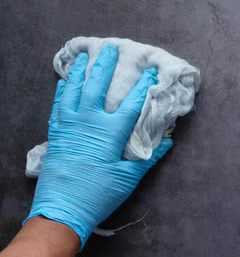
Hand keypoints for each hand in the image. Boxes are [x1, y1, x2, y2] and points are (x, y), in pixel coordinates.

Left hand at [25, 45, 172, 248]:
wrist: (62, 209)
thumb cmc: (99, 194)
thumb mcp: (128, 178)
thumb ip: (148, 158)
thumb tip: (167, 142)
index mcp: (110, 133)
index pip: (132, 103)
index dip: (143, 86)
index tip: (151, 71)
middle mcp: (88, 122)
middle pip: (97, 86)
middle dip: (106, 66)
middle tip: (111, 48)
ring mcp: (69, 125)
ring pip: (73, 90)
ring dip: (80, 71)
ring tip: (85, 55)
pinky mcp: (56, 133)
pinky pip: (58, 104)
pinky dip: (62, 90)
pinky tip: (64, 81)